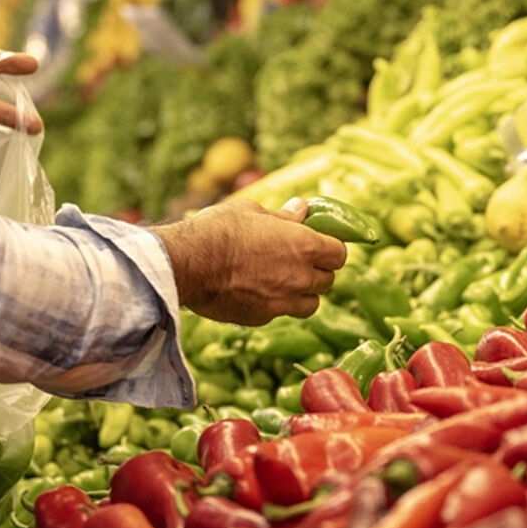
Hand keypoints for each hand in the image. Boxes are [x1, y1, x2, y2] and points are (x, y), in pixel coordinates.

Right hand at [152, 198, 347, 324]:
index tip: (319, 244)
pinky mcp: (262, 318)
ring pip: (311, 304)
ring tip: (284, 281)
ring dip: (304, 293)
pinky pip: (281, 312)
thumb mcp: (253, 211)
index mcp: (304, 245)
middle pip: (328, 281)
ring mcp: (282, 302)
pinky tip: (257, 291)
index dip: (331, 249)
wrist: (187, 264)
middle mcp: (300, 277)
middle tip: (299, 261)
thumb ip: (283, 216)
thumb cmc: (218, 230)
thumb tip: (302, 209)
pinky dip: (277, 304)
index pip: (339, 254)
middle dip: (318, 271)